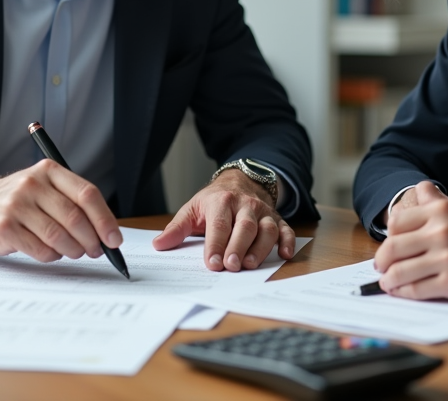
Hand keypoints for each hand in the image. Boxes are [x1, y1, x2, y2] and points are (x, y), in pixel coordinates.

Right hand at [0, 160, 121, 262]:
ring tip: (75, 252)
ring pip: (59, 236)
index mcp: (48, 171)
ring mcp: (16, 206)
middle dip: (92, 240)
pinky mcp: (5, 228)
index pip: (87, 193)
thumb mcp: (42, 187)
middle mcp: (32, 185)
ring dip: (73, 250)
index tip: (114, 238)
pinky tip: (51, 252)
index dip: (105, 219)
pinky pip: (40, 249)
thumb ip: (71, 202)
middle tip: (97, 250)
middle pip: (75, 217)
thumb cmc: (17, 200)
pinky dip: (52, 255)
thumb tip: (105, 231)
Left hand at [152, 169, 294, 270]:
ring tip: (250, 265)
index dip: (216, 244)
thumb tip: (159, 245)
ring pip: (266, 229)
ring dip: (261, 248)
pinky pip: (286, 229)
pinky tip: (285, 254)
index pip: (219, 224)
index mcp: (221, 201)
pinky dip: (288, 241)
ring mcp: (263, 212)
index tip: (212, 263)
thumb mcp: (193, 208)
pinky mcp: (276, 219)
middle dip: (238, 247)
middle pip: (244, 227)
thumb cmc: (214, 200)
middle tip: (231, 266)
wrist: (240, 180)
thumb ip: (177, 228)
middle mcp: (245, 205)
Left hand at [374, 181, 447, 300]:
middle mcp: (441, 232)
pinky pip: (417, 290)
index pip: (396, 223)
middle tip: (381, 267)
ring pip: (400, 272)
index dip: (388, 237)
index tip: (388, 246)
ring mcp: (447, 258)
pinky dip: (404, 293)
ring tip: (388, 282)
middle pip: (392, 248)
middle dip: (381, 261)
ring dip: (389, 280)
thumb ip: (436, 200)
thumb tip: (419, 188)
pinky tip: (403, 291)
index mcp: (441, 212)